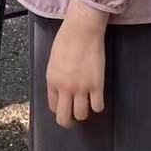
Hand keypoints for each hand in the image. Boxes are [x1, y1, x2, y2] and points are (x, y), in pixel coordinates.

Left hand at [45, 0, 107, 127]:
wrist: (82, 30)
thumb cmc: (66, 40)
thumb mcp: (53, 61)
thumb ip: (56, 78)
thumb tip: (61, 89)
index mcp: (52, 81)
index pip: (53, 106)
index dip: (59, 107)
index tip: (64, 103)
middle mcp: (65, 89)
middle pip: (64, 118)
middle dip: (68, 120)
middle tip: (73, 114)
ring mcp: (81, 88)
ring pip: (81, 115)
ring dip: (83, 112)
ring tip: (86, 103)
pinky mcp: (97, 85)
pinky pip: (98, 107)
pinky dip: (98, 105)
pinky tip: (97, 97)